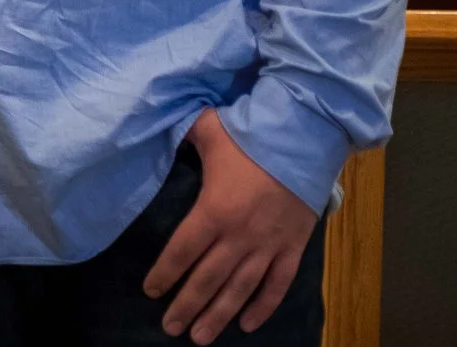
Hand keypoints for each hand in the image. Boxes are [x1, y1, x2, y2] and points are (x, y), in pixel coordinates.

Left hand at [145, 108, 319, 342]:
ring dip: (219, 316)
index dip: (164, 273)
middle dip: (187, 306)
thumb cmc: (252, 134)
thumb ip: (181, 137)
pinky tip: (247, 325)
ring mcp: (269, 245)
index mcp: (213, 210)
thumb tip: (158, 131)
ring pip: (240, 290)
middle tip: (170, 328)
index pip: (181, 251)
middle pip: (207, 279)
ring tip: (200, 337)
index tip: (150, 292)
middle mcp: (239, 235)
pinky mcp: (294, 248)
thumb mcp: (206, 130)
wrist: (306, 138)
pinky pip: (277, 285)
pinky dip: (263, 307)